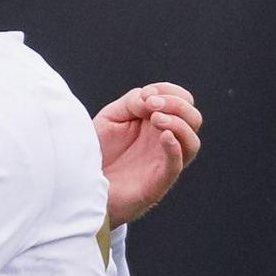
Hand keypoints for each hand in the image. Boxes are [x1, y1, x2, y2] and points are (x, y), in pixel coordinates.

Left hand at [96, 81, 202, 226]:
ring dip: (179, 125)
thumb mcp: (111, 117)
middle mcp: (165, 141)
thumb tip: (150, 98)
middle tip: (151, 104)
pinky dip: (175, 148)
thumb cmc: (98, 150)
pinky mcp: (157, 181)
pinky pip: (176, 165)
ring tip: (156, 118)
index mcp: (157, 123)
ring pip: (192, 143)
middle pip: (193, 119)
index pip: (183, 101)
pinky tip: (164, 136)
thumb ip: (131, 102)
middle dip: (177, 105)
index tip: (147, 93)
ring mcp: (163, 161)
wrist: (82, 183)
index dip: (171, 92)